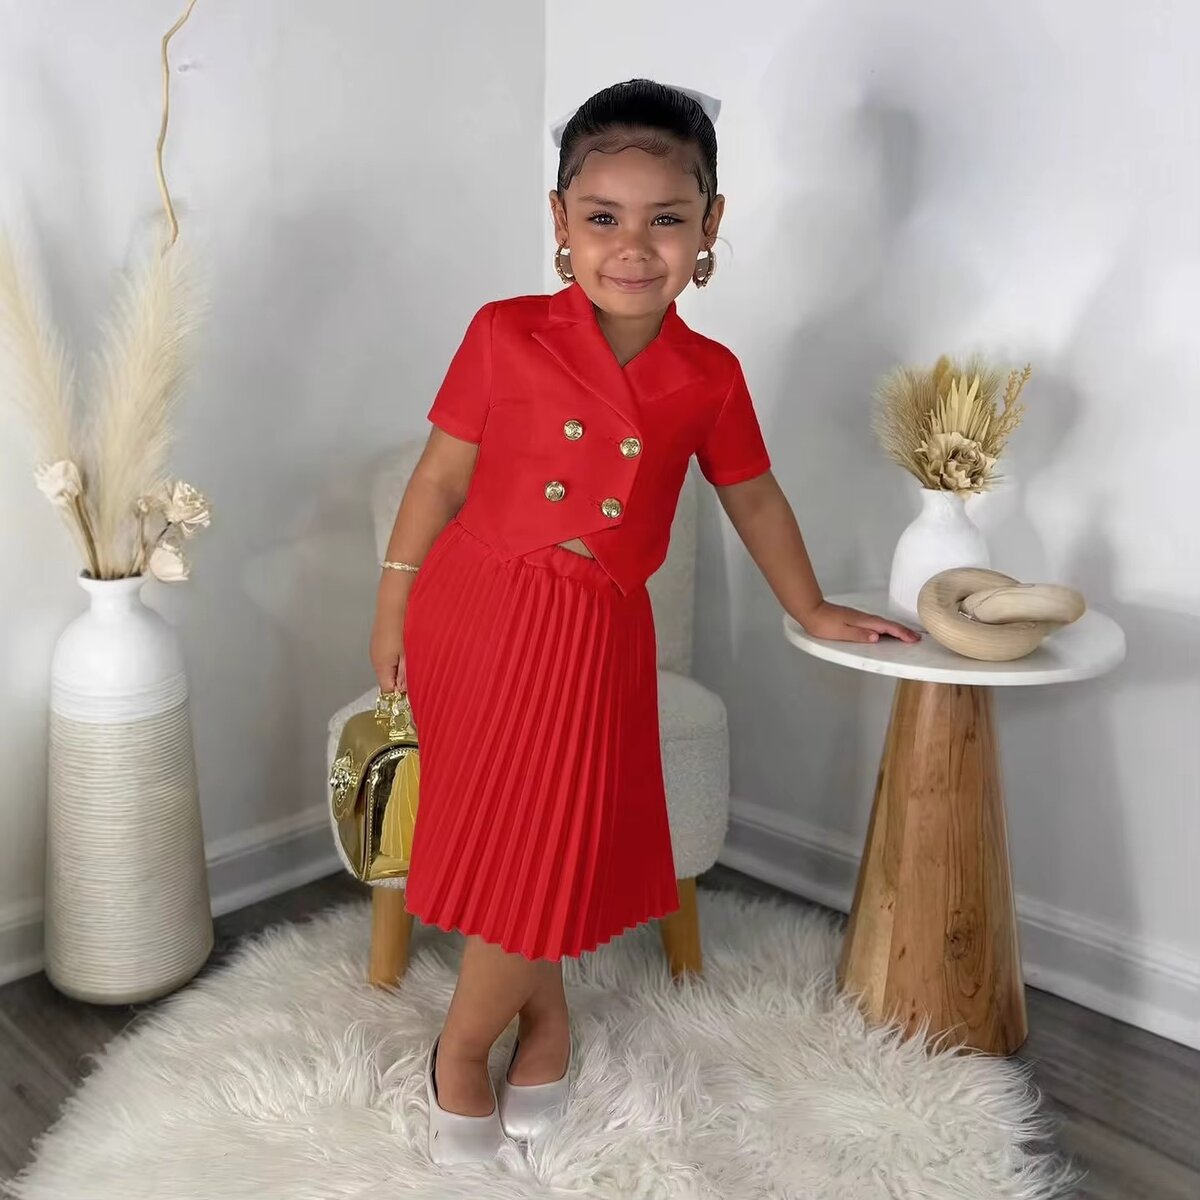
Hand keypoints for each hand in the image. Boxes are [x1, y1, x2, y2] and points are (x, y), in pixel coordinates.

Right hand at [369, 608, 407, 693]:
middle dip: (403, 680)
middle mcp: (376, 659)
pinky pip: (389, 655)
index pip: (388, 691)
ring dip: (402, 667)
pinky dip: (399, 656)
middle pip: (388, 679)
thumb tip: (404, 691)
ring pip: (390, 667)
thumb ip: (406, 675)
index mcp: (382, 666)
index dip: (401, 694)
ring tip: (415, 657)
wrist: (395, 602)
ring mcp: (377, 649)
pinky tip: (409, 647)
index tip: (415, 692)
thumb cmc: (403, 626)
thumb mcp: (409, 655)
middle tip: (419, 672)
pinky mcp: (380, 640)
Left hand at [798, 600, 920, 644]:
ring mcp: (860, 617)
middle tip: (917, 638)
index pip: (886, 628)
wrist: (811, 610)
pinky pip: (875, 624)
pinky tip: (885, 632)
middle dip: (903, 631)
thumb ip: (859, 635)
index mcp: (863, 621)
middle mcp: (864, 618)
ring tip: (906, 636)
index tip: (913, 639)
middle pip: (887, 624)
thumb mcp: (841, 632)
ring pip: (882, 624)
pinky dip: (885, 628)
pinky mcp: (855, 618)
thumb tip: (877, 637)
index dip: (901, 633)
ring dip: (895, 629)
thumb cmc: (823, 624)